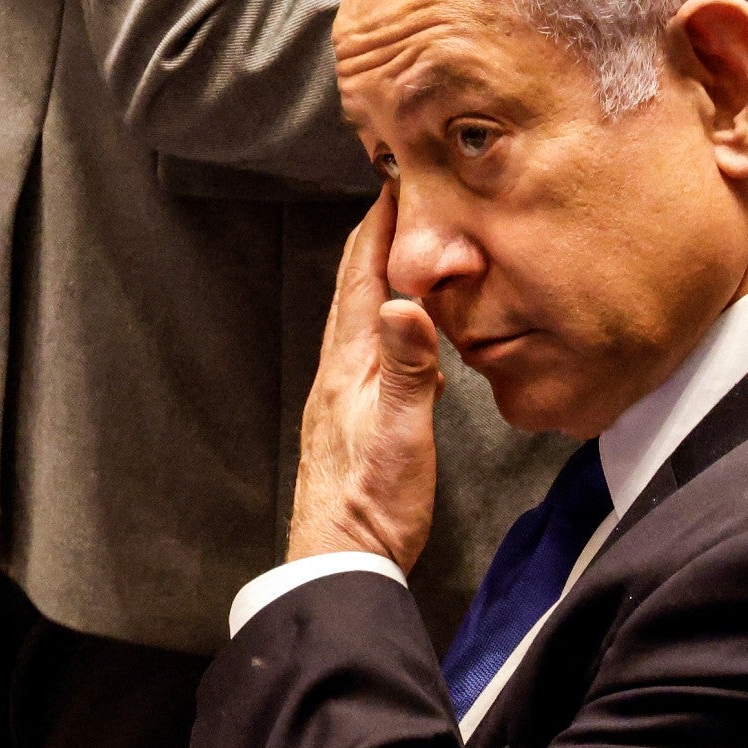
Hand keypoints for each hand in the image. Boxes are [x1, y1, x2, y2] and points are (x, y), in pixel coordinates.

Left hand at [287, 187, 442, 569]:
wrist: (341, 564)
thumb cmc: (372, 506)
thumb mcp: (400, 435)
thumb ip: (408, 370)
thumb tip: (404, 302)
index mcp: (348, 367)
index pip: (362, 279)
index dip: (378, 228)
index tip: (394, 182)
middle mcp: (339, 373)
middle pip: (355, 290)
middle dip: (376, 239)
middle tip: (399, 198)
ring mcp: (342, 397)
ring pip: (361, 319)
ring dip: (380, 277)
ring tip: (405, 250)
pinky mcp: (353, 420)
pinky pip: (371, 351)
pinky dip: (387, 321)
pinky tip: (404, 332)